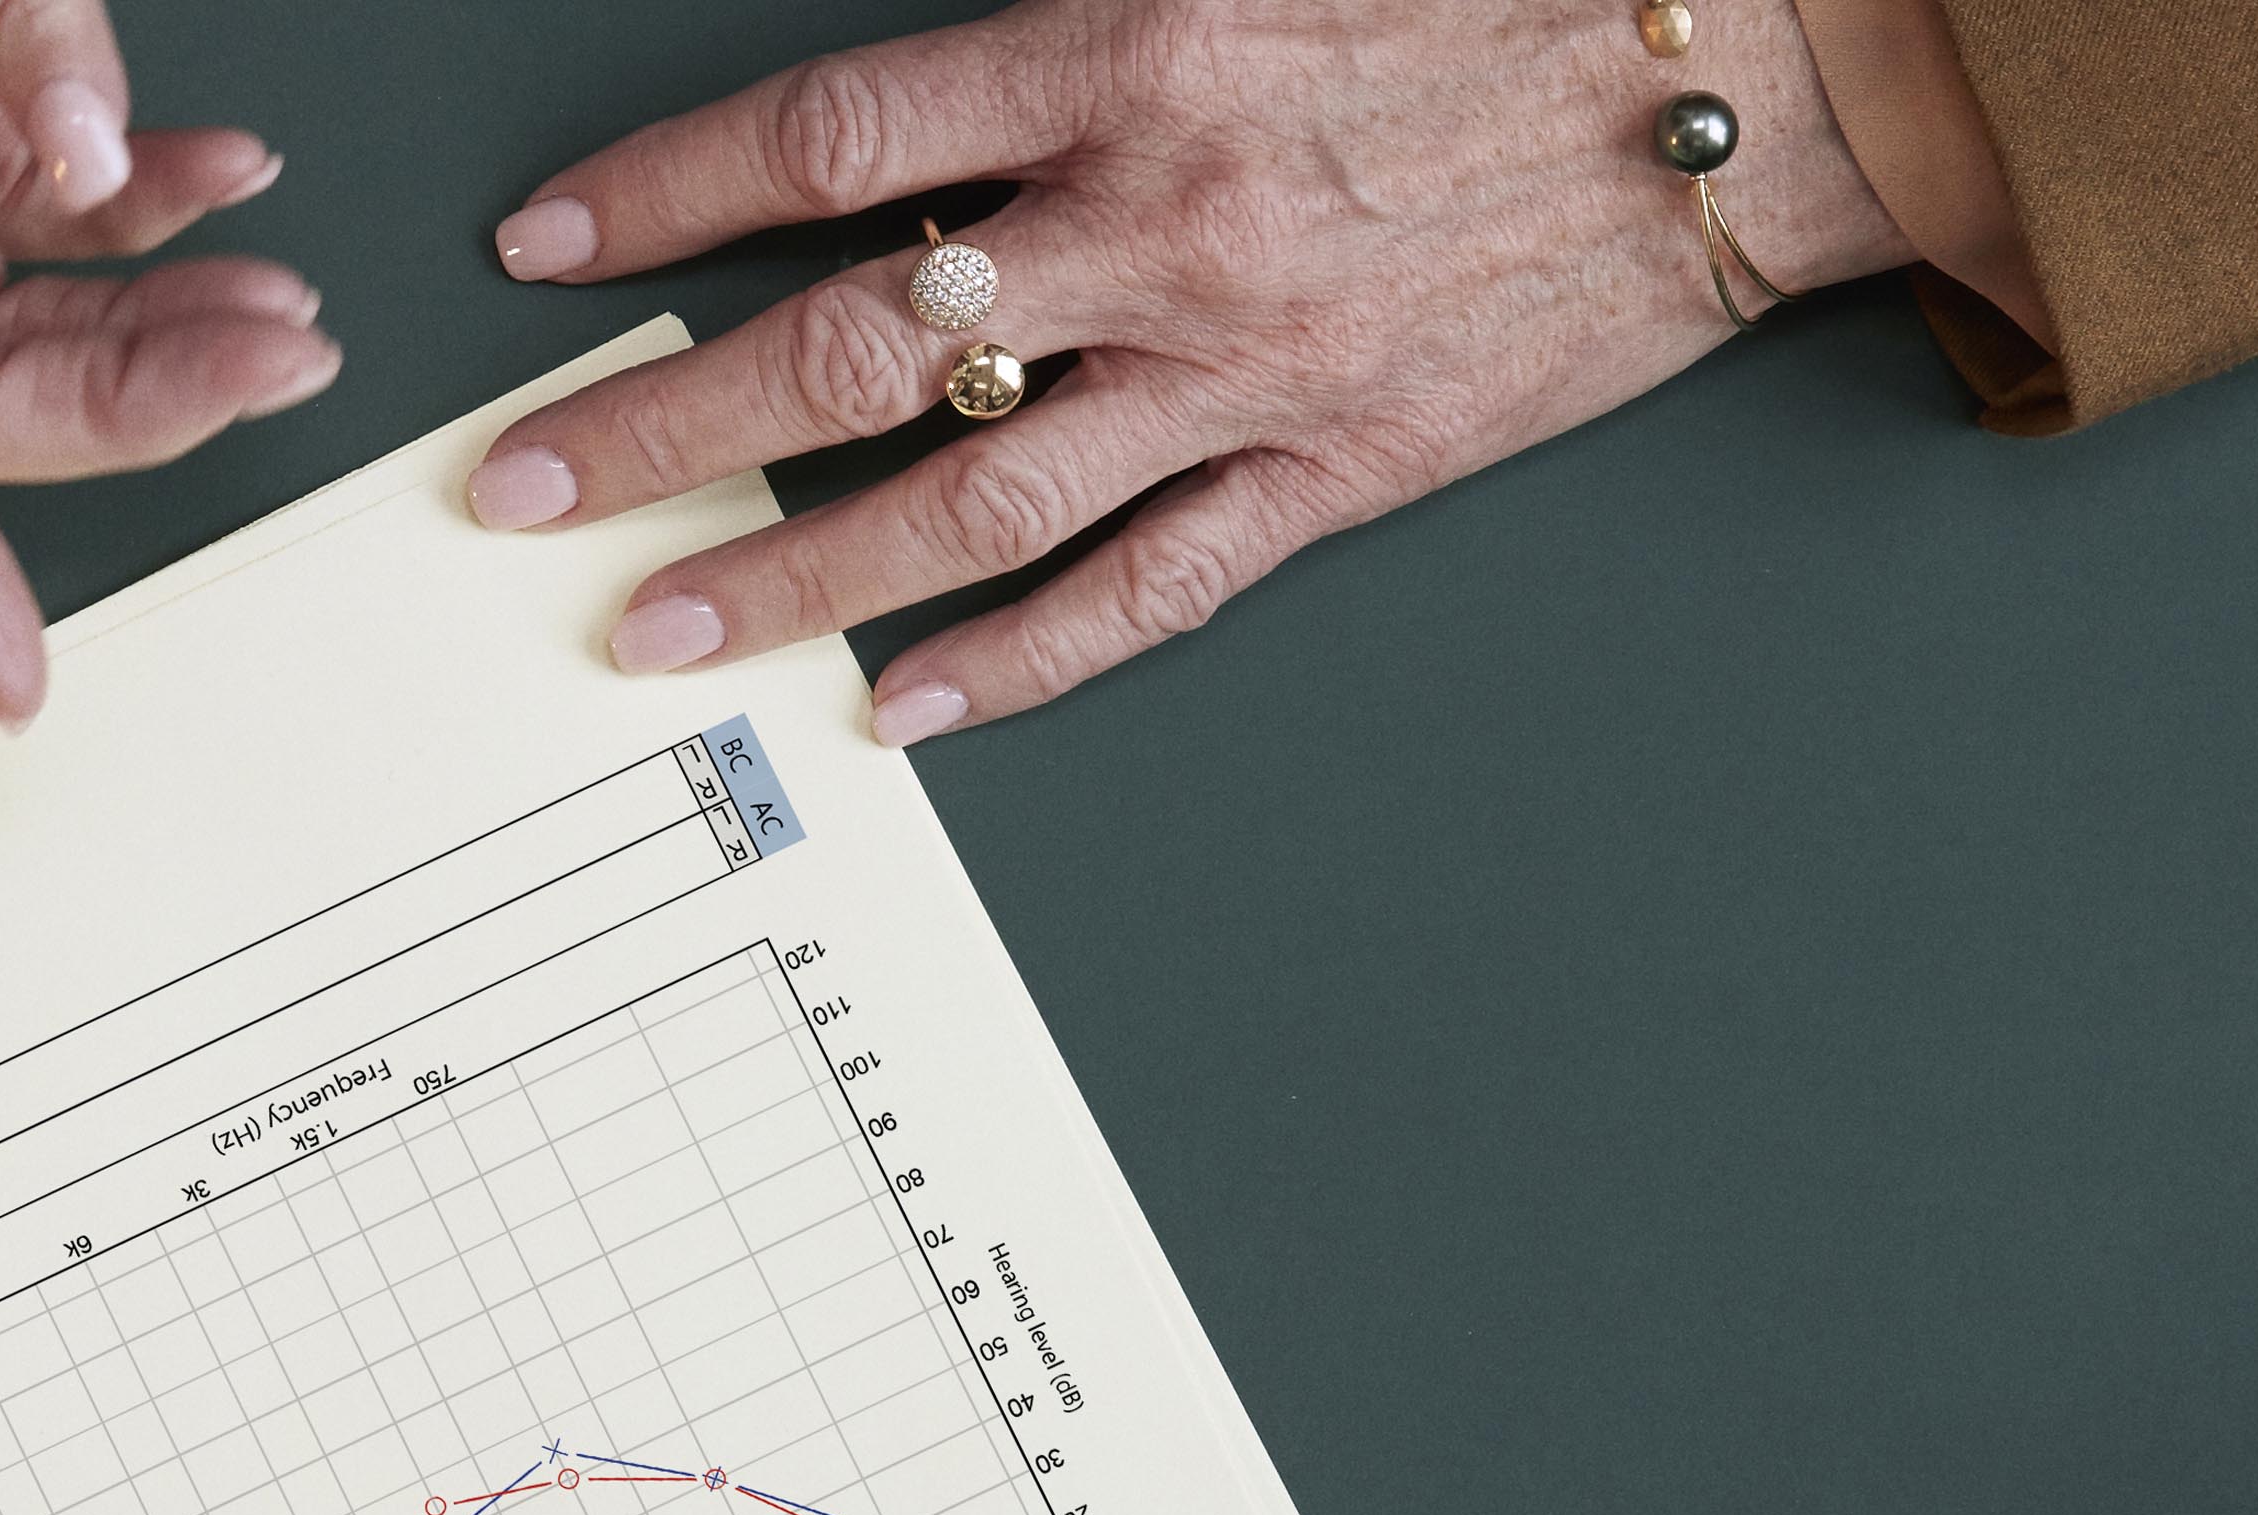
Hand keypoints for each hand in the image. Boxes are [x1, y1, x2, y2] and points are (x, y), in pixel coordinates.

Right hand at [0, 0, 337, 720]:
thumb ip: (4, 15)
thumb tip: (96, 159)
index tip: (10, 674)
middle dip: (132, 400)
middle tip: (279, 366)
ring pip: (12, 305)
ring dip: (158, 325)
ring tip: (281, 307)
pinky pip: (32, 192)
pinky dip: (141, 204)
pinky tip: (225, 178)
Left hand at [470, 0, 1917, 740]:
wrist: (1738, 67)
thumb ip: (1062, 8)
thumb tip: (901, 87)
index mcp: (1131, 54)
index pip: (827, 141)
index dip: (663, 200)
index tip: (548, 253)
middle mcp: (1164, 224)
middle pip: (845, 347)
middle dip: (658, 427)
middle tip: (519, 491)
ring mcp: (1248, 366)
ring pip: (960, 497)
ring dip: (785, 573)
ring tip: (651, 628)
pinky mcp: (1341, 465)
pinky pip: (1144, 590)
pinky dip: (1012, 661)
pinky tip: (900, 702)